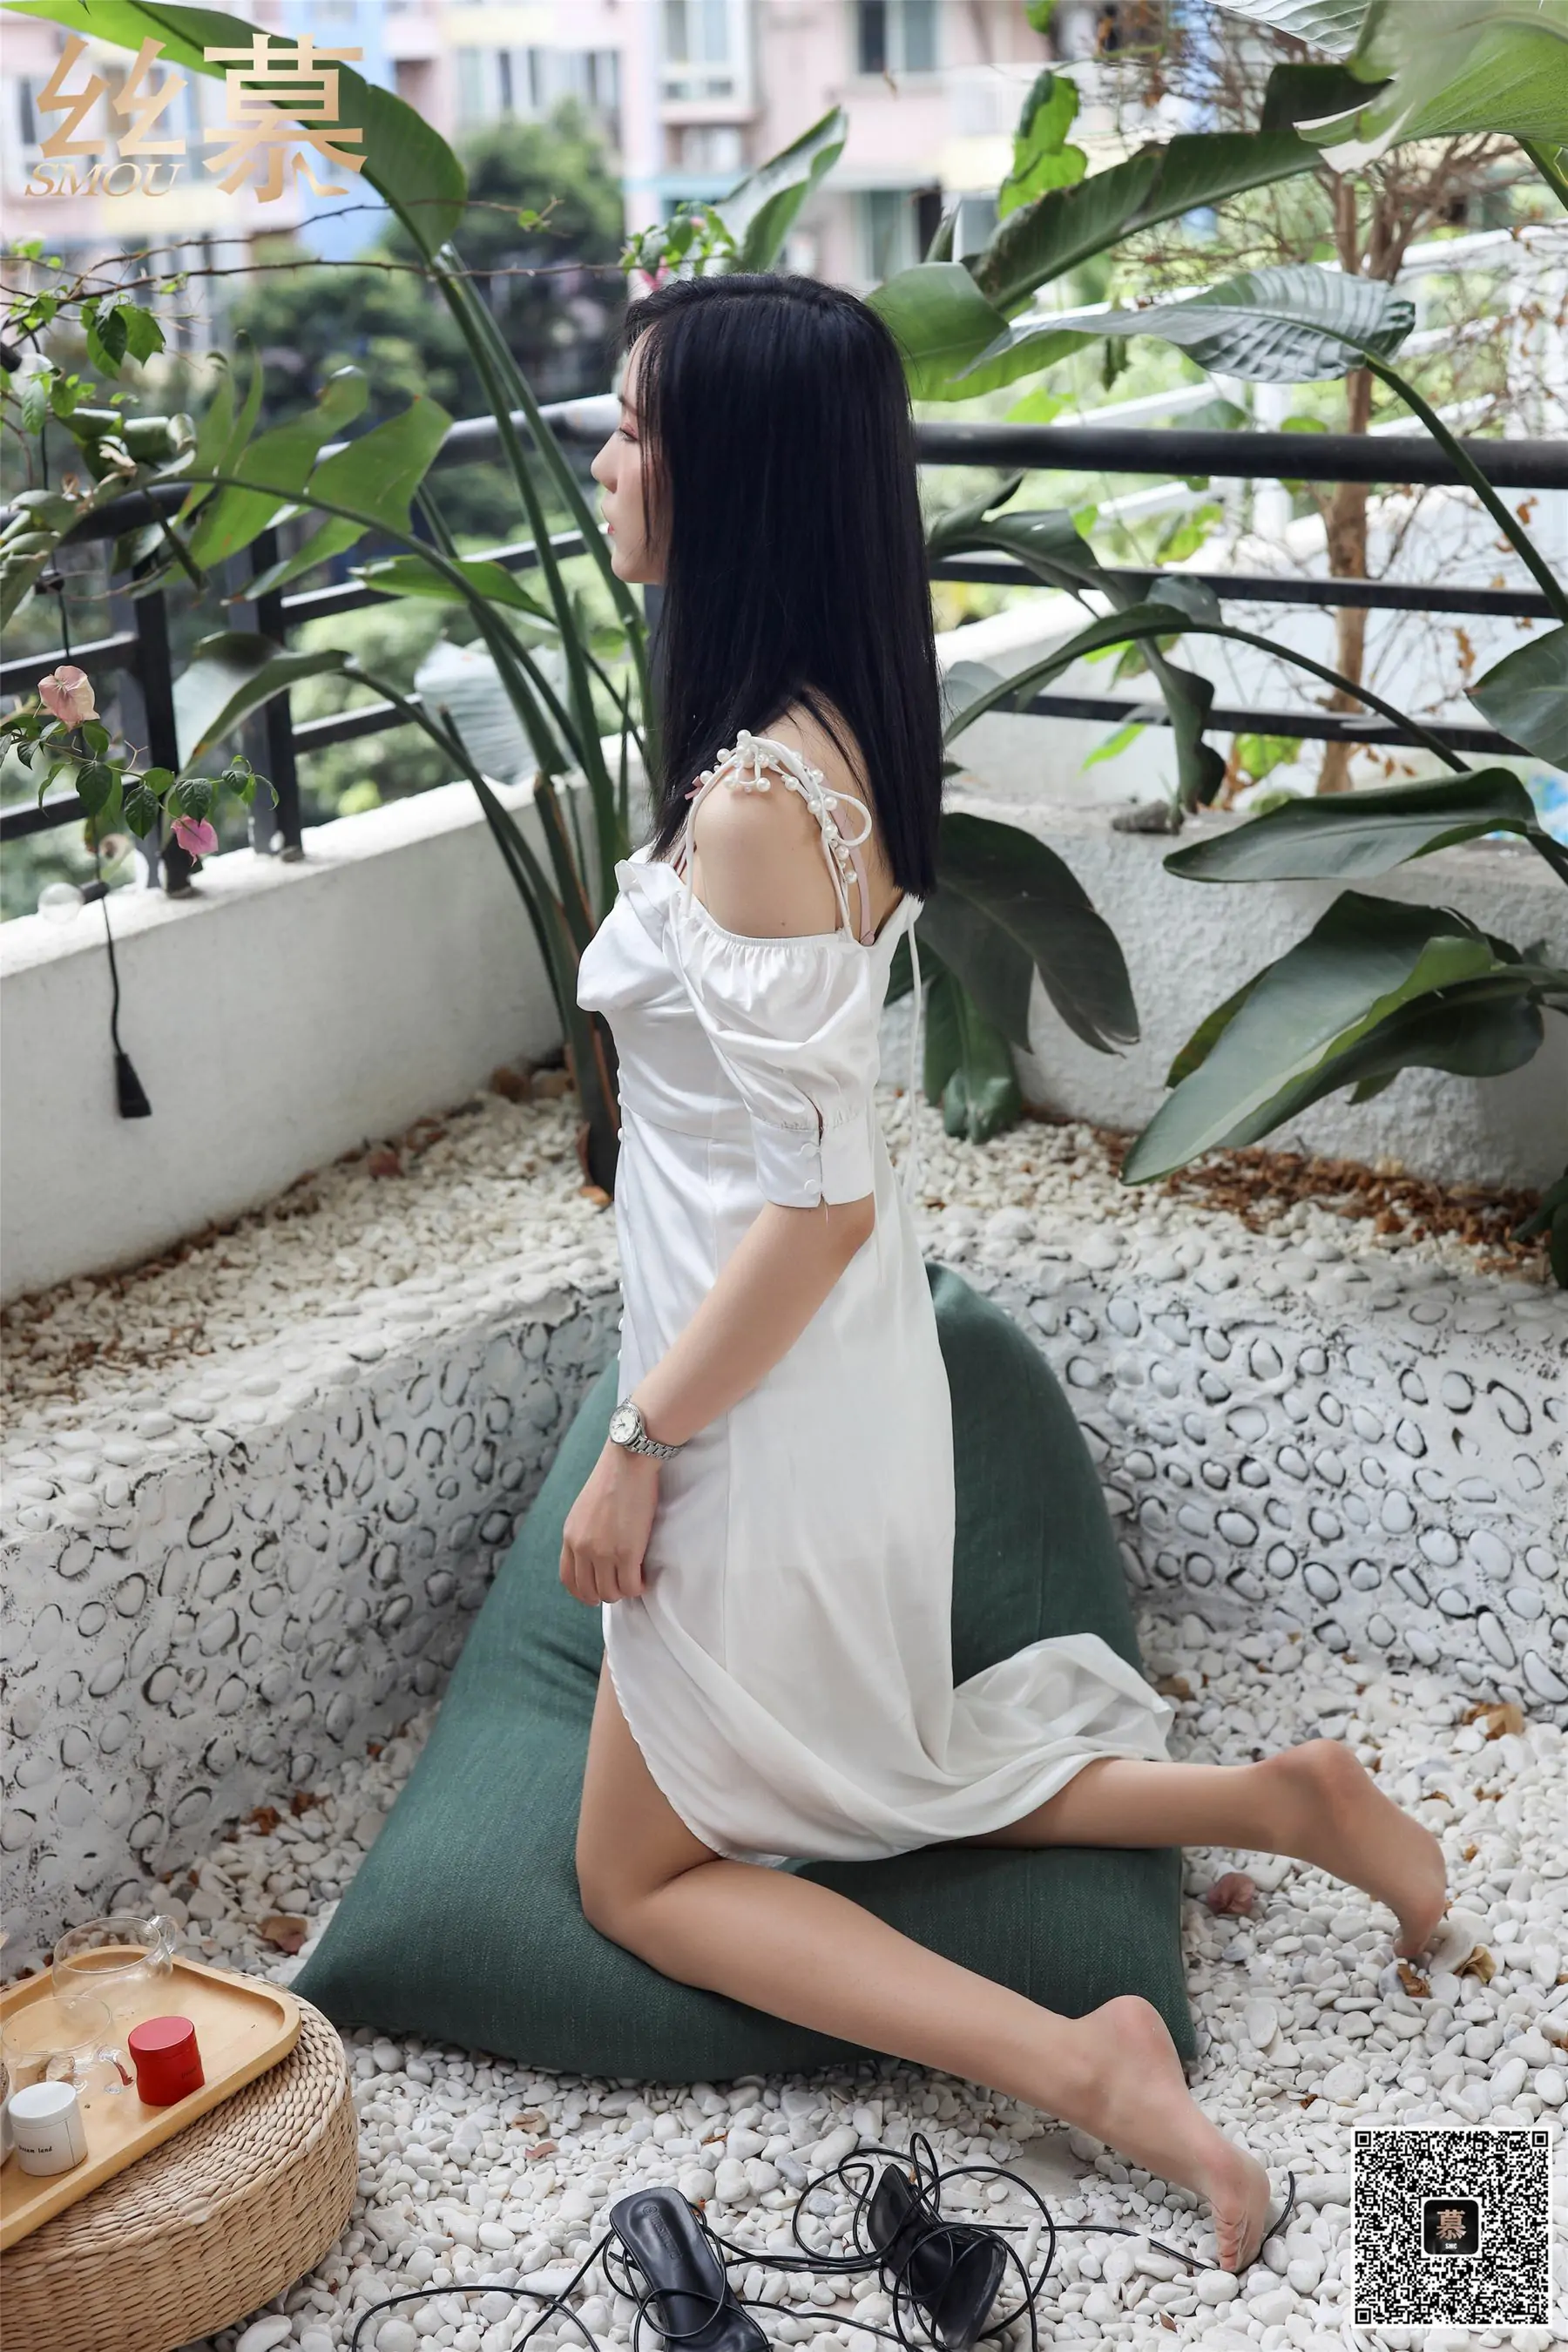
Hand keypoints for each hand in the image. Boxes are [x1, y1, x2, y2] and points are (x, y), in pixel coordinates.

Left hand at [560, 1440, 659, 1604]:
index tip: (595, 1595)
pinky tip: (644, 1578)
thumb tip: (595, 1555)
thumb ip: (584, 1533)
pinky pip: (630, 1586)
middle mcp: (582, 1548)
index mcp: (570, 1536)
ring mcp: (603, 1552)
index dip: (582, 1593)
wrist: (628, 1461)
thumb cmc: (613, 1479)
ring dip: (624, 1591)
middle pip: (589, 1591)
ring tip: (635, 1580)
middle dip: (606, 1594)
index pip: (568, 1579)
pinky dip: (638, 1587)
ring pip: (611, 1593)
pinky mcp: (627, 1552)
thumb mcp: (585, 1509)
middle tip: (621, 1586)